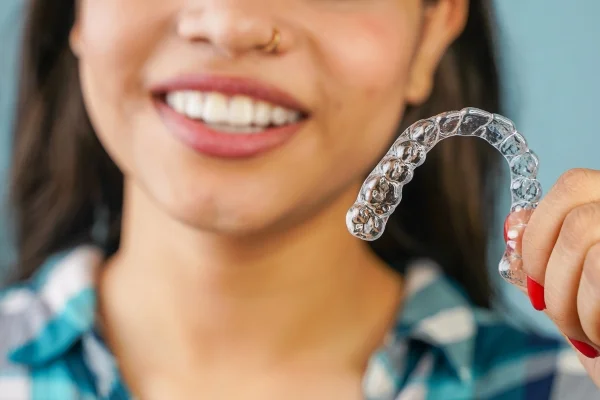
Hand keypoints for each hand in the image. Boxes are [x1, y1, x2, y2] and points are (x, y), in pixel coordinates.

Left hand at [514, 168, 599, 384]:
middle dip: (548, 273)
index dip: (540, 229)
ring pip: (585, 234)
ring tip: (583, 333)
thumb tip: (513, 222)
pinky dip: (588, 313)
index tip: (531, 276)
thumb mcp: (572, 297)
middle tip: (552, 312)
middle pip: (576, 217)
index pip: (573, 184)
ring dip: (567, 298)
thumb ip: (546, 260)